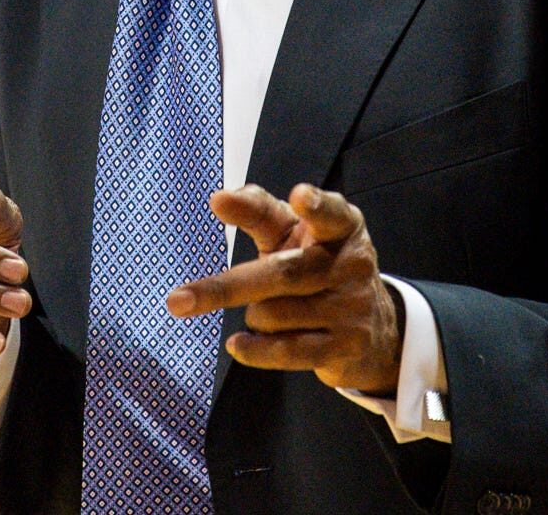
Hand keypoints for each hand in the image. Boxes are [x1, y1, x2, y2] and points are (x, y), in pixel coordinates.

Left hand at [166, 183, 402, 394]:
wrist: (370, 328)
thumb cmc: (313, 263)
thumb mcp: (290, 232)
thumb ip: (256, 210)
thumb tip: (219, 198)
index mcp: (342, 227)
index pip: (331, 213)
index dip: (316, 205)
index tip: (299, 196)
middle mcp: (352, 264)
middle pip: (282, 273)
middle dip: (226, 288)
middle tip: (178, 300)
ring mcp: (353, 307)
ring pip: (275, 315)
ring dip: (253, 316)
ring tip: (262, 312)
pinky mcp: (346, 346)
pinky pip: (290, 351)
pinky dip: (256, 350)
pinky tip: (237, 346)